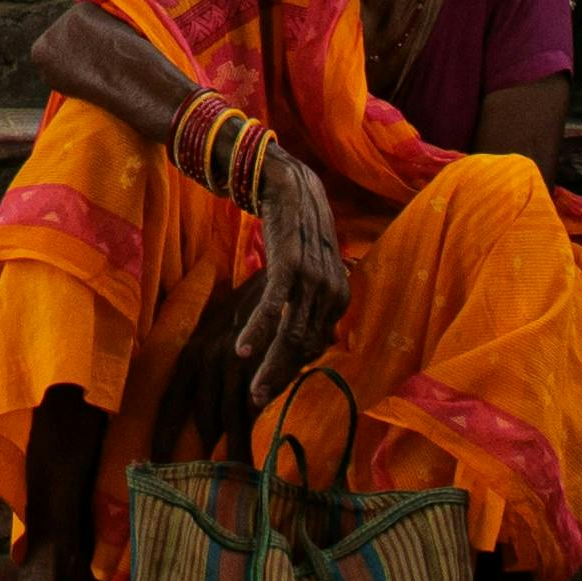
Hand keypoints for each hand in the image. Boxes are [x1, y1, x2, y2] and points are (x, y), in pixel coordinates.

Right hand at [224, 153, 356, 415]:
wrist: (285, 178)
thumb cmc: (293, 226)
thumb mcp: (306, 267)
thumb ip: (305, 299)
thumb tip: (295, 334)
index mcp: (339, 294)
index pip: (315, 345)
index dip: (292, 369)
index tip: (271, 388)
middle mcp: (333, 289)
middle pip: (305, 347)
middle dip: (282, 377)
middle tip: (259, 402)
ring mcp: (314, 277)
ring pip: (291, 334)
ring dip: (270, 365)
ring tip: (252, 391)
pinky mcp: (291, 264)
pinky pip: (274, 307)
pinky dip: (258, 331)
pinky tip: (242, 351)